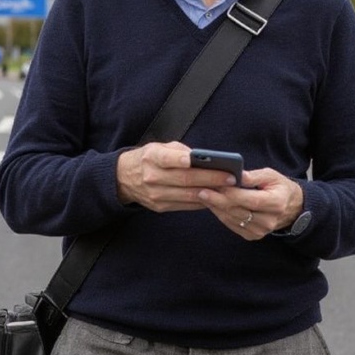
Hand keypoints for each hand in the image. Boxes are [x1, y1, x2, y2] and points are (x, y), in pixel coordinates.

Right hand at [116, 142, 235, 211]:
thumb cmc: (148, 158)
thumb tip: (205, 159)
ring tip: (229, 188)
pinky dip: (202, 201)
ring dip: (211, 192)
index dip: (180, 159)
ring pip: (188, 195)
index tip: (195, 159)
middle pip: (184, 179)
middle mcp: (152, 177)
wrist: (123, 178)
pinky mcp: (160, 207)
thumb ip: (180, 151)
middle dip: (210, 178)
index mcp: (151, 157)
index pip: (166, 158)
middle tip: (231, 177)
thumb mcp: (158, 147)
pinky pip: (185, 205)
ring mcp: (156, 195)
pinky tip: (216, 196)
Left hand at [196, 168, 303, 240]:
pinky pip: (232, 225)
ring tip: (203, 195)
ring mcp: (260, 231)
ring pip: (232, 219)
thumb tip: (236, 174)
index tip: (215, 184)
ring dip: (216, 207)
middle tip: (201, 189)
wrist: (291, 208)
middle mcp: (268, 220)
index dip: (231, 193)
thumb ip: (253, 176)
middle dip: (217, 200)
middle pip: (237, 210)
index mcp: (275, 203)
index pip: (249, 200)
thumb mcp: (271, 175)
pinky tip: (212, 205)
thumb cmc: (279, 187)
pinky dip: (221, 215)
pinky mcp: (253, 236)